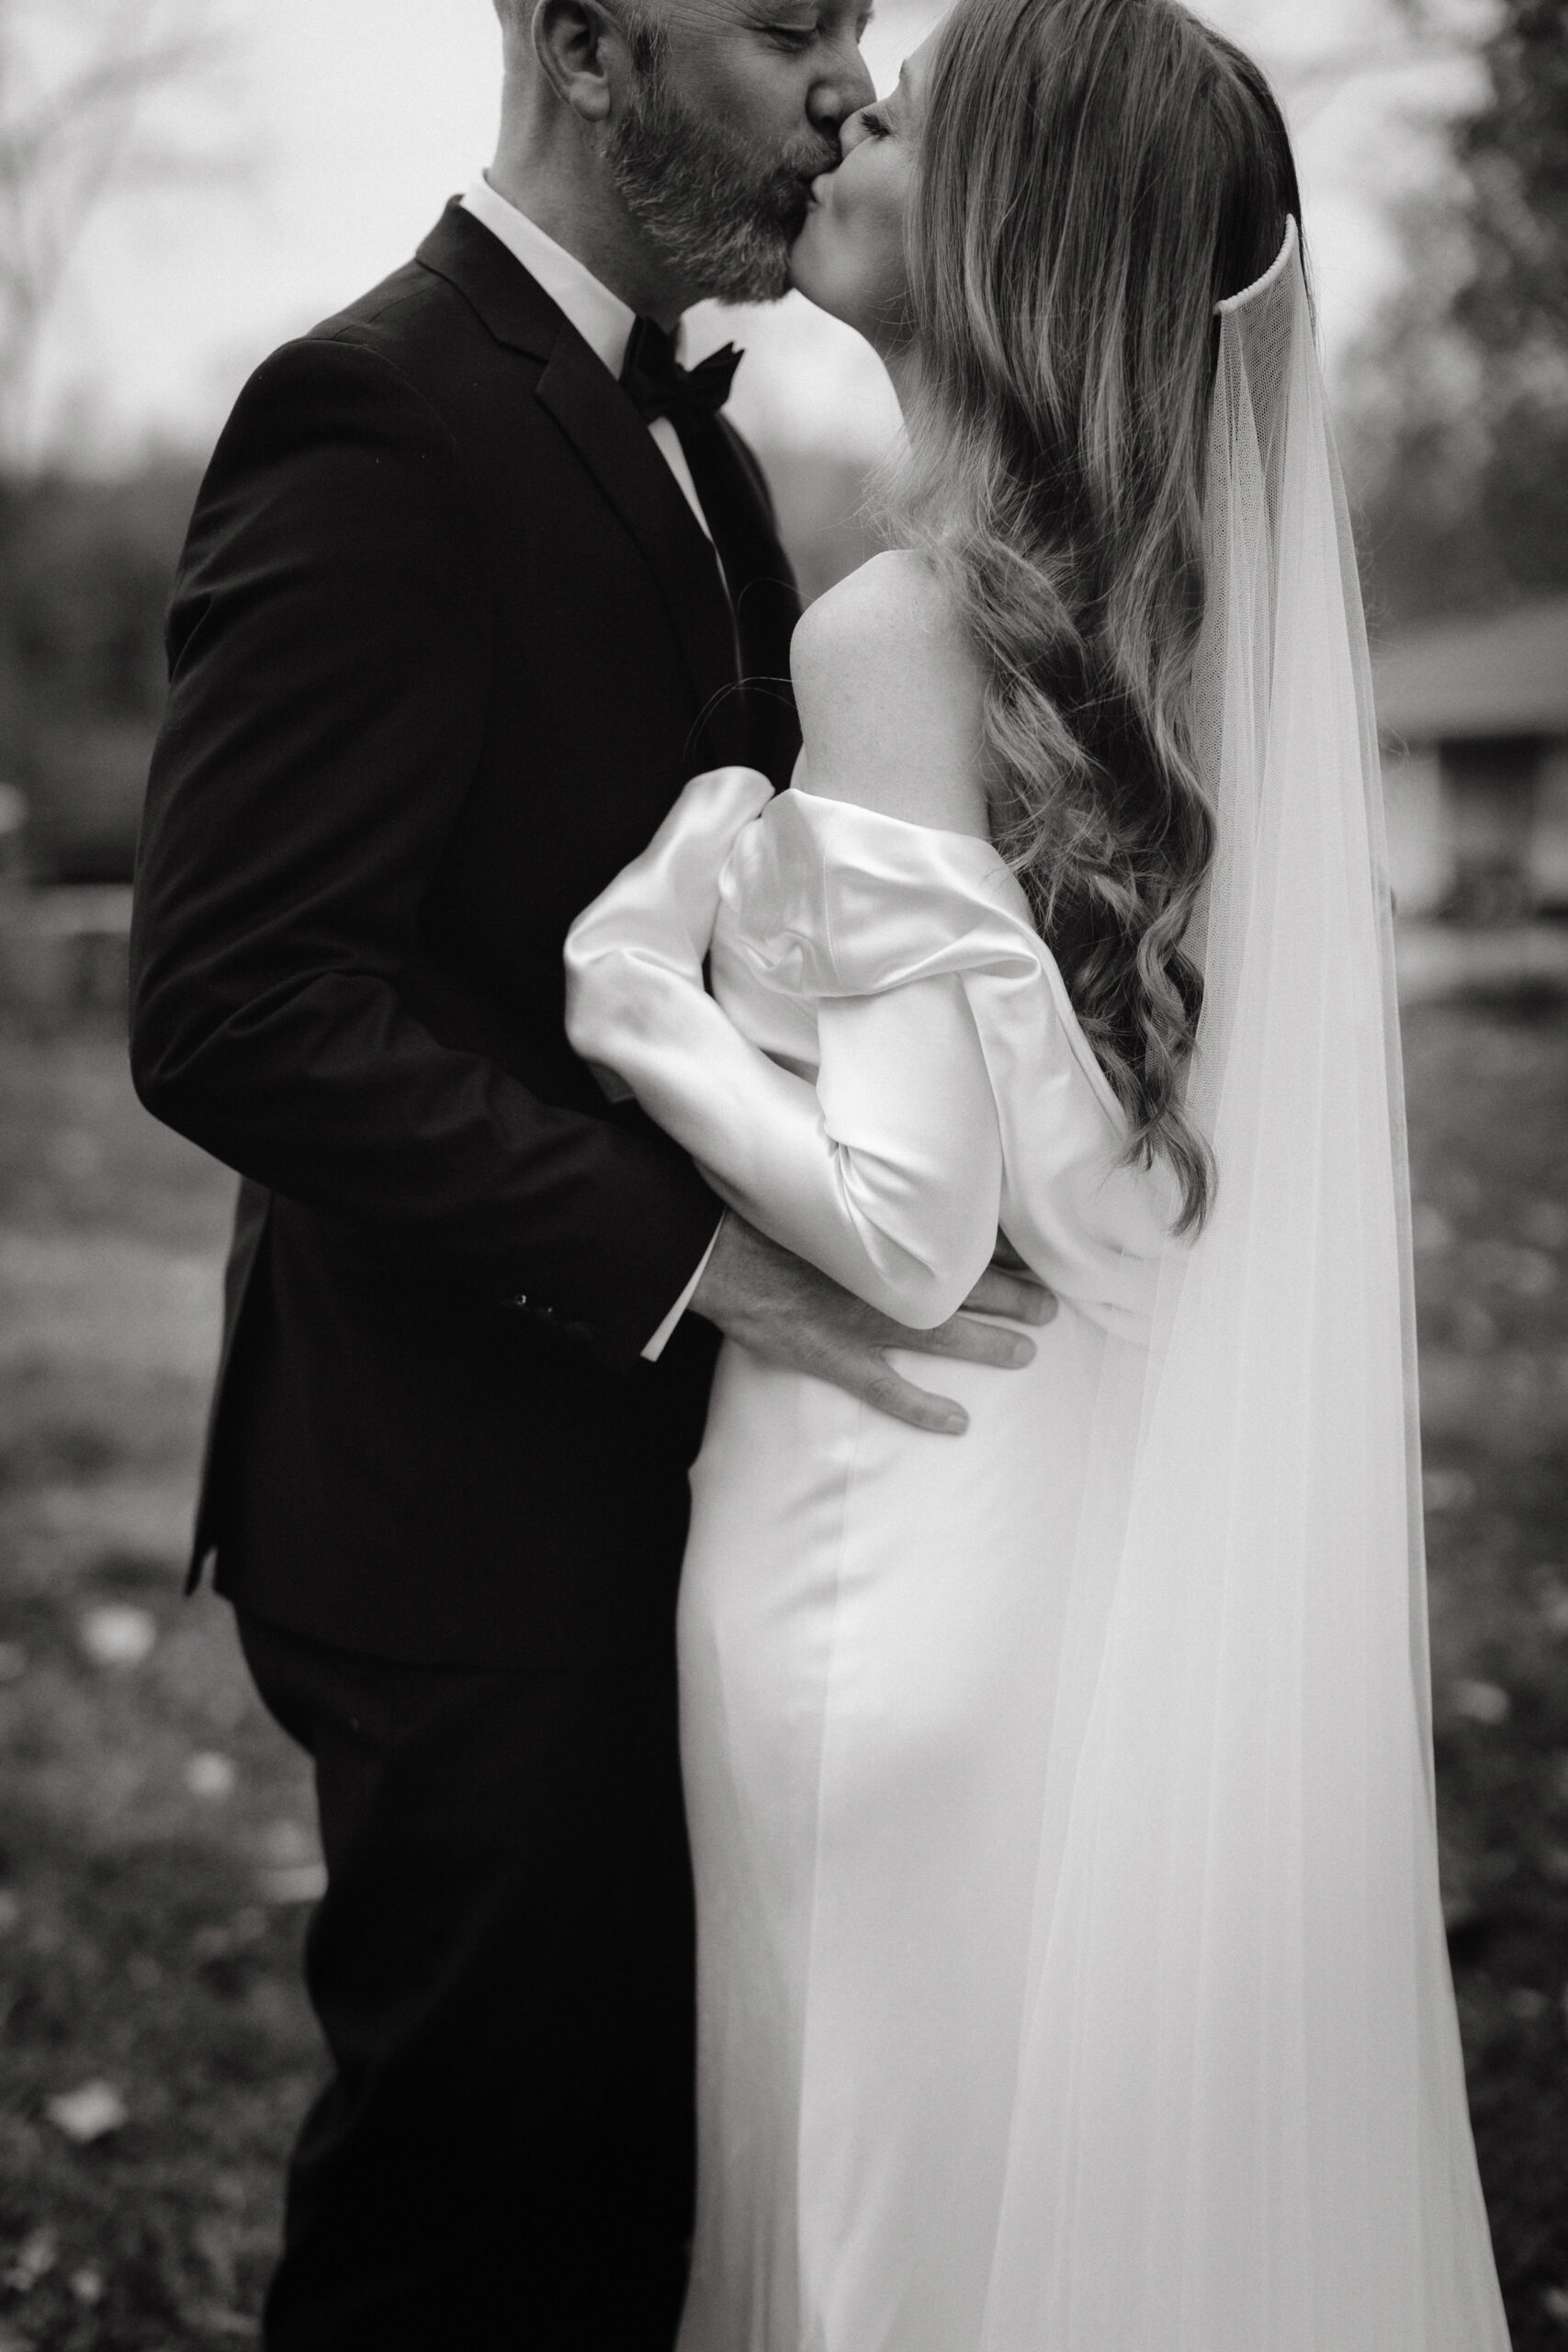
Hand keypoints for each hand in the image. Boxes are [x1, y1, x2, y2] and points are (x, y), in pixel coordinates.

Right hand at [688, 1214, 1056, 1434]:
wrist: (719, 1249)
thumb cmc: (768, 1211)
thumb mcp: (824, 1185)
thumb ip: (865, 1189)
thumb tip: (899, 1170)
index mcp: (888, 1232)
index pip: (960, 1239)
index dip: (998, 1249)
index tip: (1030, 1252)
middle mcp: (888, 1279)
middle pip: (968, 1288)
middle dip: (1014, 1296)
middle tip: (1051, 1306)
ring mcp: (866, 1322)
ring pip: (946, 1336)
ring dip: (991, 1344)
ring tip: (1027, 1351)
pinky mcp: (837, 1356)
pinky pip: (889, 1391)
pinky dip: (925, 1408)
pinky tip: (959, 1422)